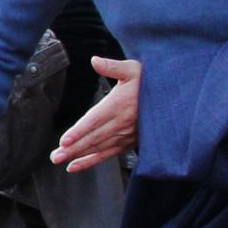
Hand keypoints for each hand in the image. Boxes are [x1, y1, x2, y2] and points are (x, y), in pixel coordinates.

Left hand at [51, 56, 141, 171]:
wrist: (173, 99)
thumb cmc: (150, 82)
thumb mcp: (133, 69)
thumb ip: (112, 66)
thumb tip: (94, 61)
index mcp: (119, 104)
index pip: (95, 120)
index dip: (79, 131)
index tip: (65, 140)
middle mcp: (121, 123)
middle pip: (93, 138)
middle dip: (73, 149)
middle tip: (55, 156)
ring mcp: (125, 135)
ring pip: (98, 148)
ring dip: (78, 156)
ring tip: (60, 160)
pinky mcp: (128, 143)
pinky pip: (107, 155)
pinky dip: (91, 162)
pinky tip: (75, 166)